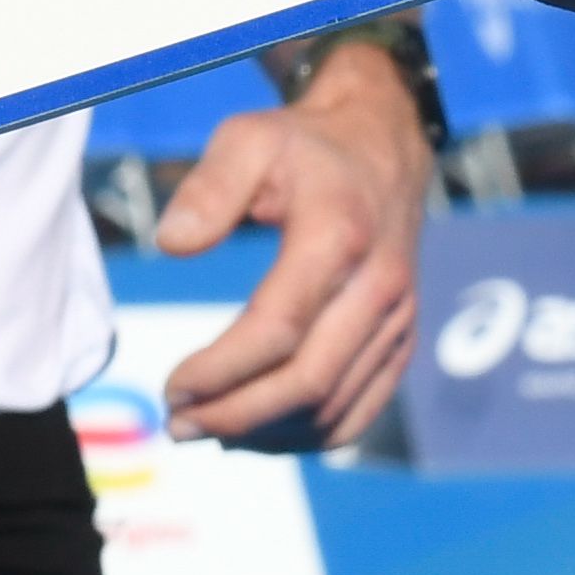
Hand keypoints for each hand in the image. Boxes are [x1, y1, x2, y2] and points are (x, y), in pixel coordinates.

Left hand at [152, 42, 433, 444]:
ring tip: (204, 430)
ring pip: (333, 408)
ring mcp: (397, 318)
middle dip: (234, 415)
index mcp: (338, 236)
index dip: (219, 372)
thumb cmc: (302, 147)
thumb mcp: (248, 139)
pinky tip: (256, 434)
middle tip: (177, 424)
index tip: (171, 387)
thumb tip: (171, 244)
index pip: (277, 330)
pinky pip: (359, 412)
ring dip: (264, 433)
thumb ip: (208, 187)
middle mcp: (378, 286)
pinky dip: (306, 436)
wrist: (382, 147)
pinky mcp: (402, 339)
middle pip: (307, 382)